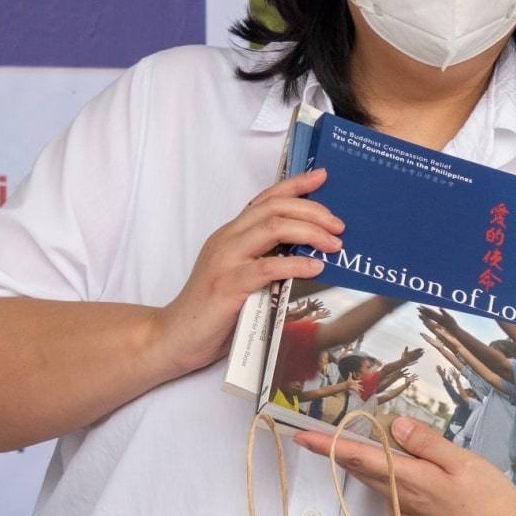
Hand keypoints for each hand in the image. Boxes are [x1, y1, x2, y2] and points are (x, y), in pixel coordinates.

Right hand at [145, 169, 342, 379]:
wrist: (176, 338)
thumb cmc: (214, 312)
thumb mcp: (243, 277)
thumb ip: (267, 262)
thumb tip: (312, 256)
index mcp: (231, 235)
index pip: (265, 199)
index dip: (294, 185)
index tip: (322, 176)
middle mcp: (227, 240)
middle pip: (274, 208)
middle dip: (312, 211)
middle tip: (339, 225)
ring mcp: (225, 261)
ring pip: (272, 228)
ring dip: (309, 232)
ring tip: (334, 244)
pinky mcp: (227, 286)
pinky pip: (266, 267)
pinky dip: (295, 264)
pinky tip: (315, 267)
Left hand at [293, 417, 515, 515]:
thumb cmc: (491, 504)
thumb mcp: (465, 464)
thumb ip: (429, 444)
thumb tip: (396, 425)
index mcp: (411, 480)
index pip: (359, 458)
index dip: (328, 446)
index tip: (300, 436)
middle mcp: (400, 499)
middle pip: (361, 469)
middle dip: (337, 451)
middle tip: (318, 432)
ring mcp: (405, 514)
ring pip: (374, 481)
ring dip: (361, 462)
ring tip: (354, 440)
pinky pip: (389, 493)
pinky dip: (384, 475)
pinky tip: (397, 464)